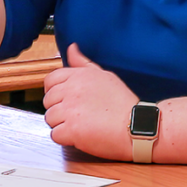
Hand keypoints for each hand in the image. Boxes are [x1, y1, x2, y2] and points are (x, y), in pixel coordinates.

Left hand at [42, 43, 137, 160]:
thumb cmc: (123, 103)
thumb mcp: (105, 76)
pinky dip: (65, 138)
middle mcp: (71, 90)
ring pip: (50, 118)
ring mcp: (70, 110)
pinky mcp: (72, 129)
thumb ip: (83, 63)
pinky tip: (81, 135)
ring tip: (82, 125)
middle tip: (78, 115)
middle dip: (59, 110)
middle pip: (48, 101)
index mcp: (78, 76)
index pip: (50, 81)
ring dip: (62, 125)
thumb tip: (71, 48)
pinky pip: (55, 135)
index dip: (54, 92)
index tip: (64, 100)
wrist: (138, 127)